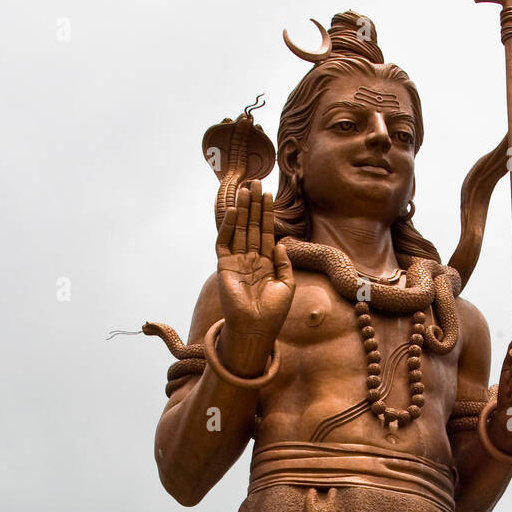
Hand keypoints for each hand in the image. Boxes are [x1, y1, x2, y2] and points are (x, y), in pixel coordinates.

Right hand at [216, 180, 294, 358]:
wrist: (257, 328)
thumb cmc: (274, 312)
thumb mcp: (287, 285)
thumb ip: (284, 263)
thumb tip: (279, 242)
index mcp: (265, 263)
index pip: (265, 232)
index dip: (267, 214)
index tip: (269, 194)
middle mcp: (250, 259)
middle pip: (251, 226)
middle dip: (254, 205)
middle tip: (256, 182)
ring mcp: (237, 262)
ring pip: (239, 229)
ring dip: (243, 209)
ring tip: (246, 189)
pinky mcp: (224, 266)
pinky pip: (225, 242)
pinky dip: (229, 226)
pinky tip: (235, 210)